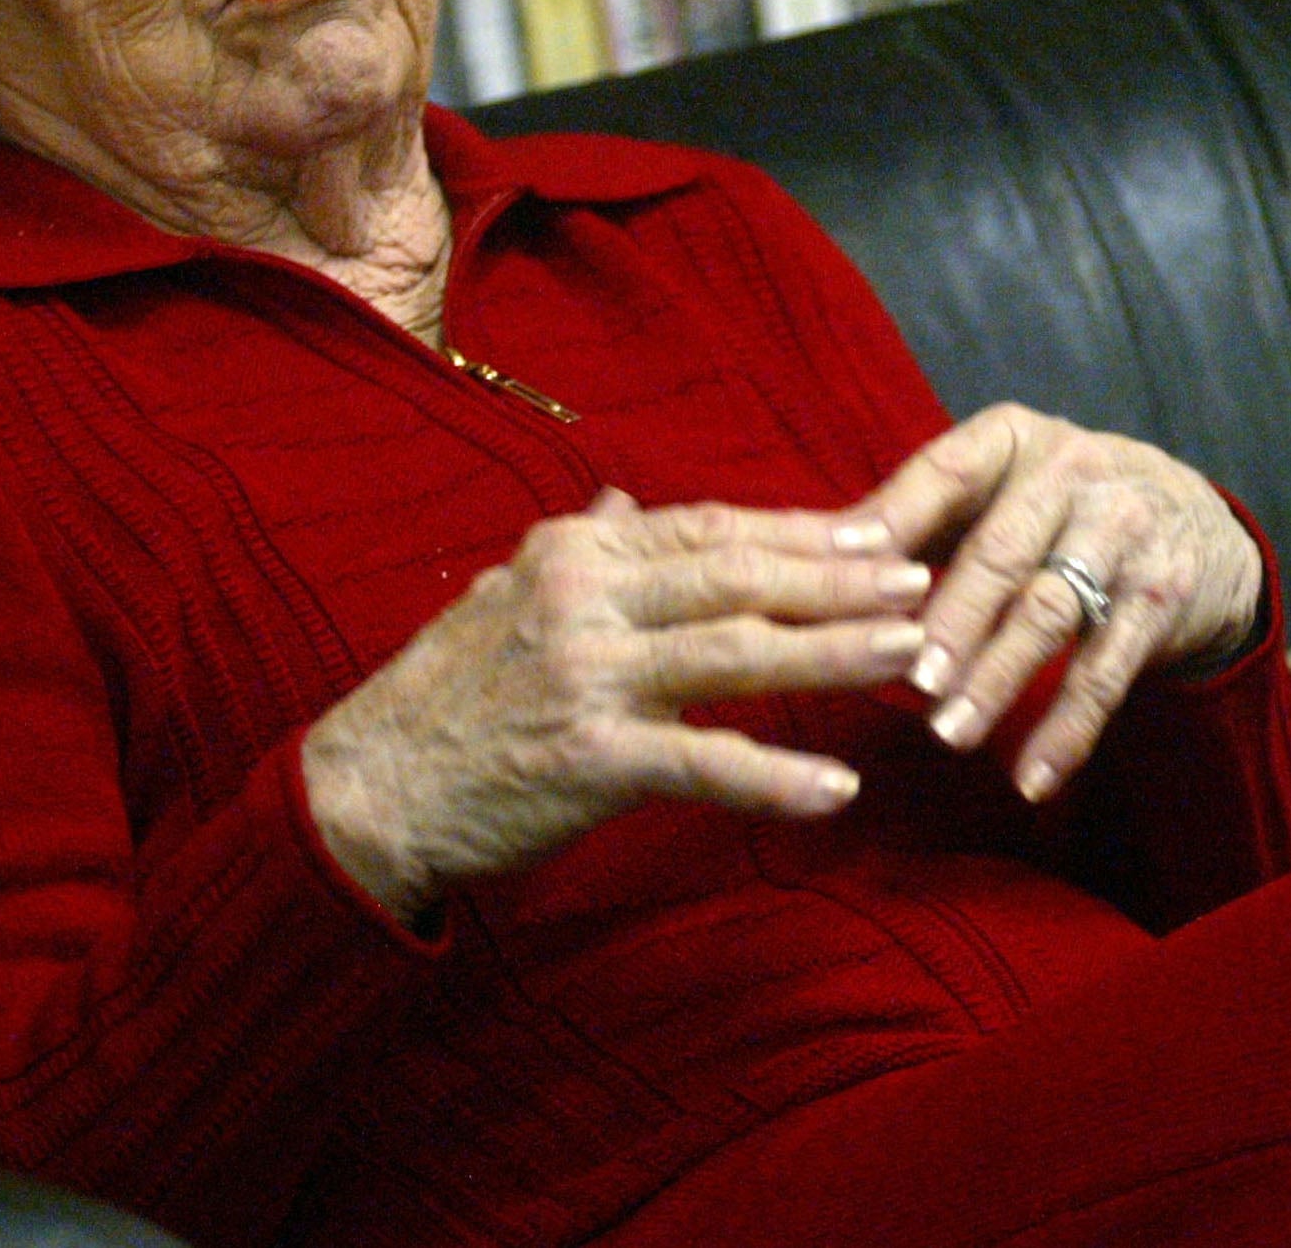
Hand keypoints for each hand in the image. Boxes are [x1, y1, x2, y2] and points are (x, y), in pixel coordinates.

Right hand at [300, 490, 933, 921]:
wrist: (369, 789)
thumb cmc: (448, 693)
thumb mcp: (506, 594)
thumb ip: (584, 547)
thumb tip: (631, 500)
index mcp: (575, 554)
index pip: (712, 529)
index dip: (803, 532)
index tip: (881, 533)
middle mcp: (584, 600)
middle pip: (738, 578)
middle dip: (839, 578)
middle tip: (921, 580)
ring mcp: (588, 678)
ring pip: (737, 655)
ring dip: (833, 653)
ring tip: (910, 651)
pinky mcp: (588, 761)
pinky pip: (701, 764)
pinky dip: (775, 777)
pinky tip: (838, 789)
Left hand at [843, 405, 1261, 805]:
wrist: (1196, 524)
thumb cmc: (1058, 509)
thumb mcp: (998, 486)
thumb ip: (918, 516)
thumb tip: (816, 557)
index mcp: (1013, 440)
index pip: (946, 471)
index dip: (896, 517)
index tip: (843, 564)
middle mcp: (1074, 474)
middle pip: (1002, 551)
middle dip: (952, 617)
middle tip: (909, 678)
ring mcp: (1124, 535)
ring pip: (1050, 613)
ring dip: (998, 678)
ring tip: (951, 734)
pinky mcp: (1161, 598)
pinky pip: (1107, 671)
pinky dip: (1068, 730)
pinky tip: (1032, 778)